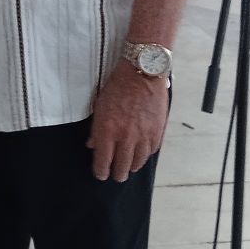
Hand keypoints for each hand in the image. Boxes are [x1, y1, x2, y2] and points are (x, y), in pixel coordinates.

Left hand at [86, 61, 168, 181]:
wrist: (142, 73)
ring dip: (132, 167)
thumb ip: (96, 129)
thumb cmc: (117, 86)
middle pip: (122, 167)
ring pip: (138, 163)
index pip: (103, 162)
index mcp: (108, 131)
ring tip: (129, 168)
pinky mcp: (157, 132)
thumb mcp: (99, 106)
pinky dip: (145, 155)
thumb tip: (92, 145)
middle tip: (116, 175)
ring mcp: (143, 136)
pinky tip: (141, 154)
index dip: (101, 172)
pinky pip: (150, 152)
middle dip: (117, 174)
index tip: (100, 174)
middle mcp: (126, 137)